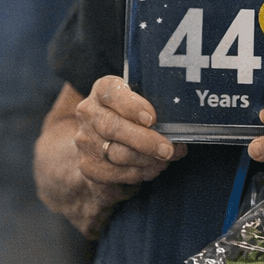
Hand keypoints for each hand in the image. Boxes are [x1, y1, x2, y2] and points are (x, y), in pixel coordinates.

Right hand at [35, 77, 187, 238]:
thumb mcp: (140, 103)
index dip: (131, 105)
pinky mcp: (88, 165)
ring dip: (146, 159)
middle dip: (145, 140)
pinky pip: (115, 173)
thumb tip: (178, 128)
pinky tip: (153, 169)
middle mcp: (89, 112)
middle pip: (113, 127)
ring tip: (166, 159)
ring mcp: (85, 140)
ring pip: (116, 153)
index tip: (151, 118)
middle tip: (167, 149)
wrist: (103, 144)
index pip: (112, 92)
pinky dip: (138, 173)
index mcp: (103, 90)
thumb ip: (154, 108)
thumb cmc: (131, 117)